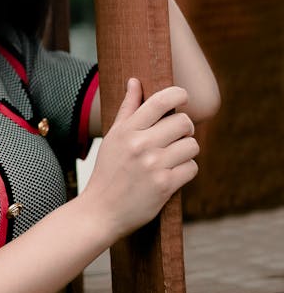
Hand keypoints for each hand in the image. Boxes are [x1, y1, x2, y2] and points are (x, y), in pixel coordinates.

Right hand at [85, 78, 198, 241]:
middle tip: (177, 135)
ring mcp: (153, 166)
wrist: (101, 211)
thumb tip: (135, 81)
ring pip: (192, 145)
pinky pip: (192, 168)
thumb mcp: (113, 138)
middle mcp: (140, 145)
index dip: (179, 94)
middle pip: (183, 122)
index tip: (183, 97)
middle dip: (185, 128)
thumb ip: (127, 109)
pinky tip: (172, 174)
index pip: (160, 101)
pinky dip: (186, 171)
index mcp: (127, 130)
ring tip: (173, 157)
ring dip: (187, 151)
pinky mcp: (165, 186)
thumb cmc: (108, 172)